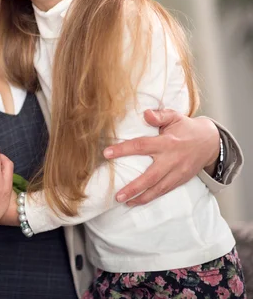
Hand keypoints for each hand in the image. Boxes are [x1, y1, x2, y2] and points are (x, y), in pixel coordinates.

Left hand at [103, 109, 219, 205]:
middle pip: (150, 177)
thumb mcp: (175, 116)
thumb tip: (145, 114)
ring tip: (124, 202)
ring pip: (158, 189)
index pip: (142, 146)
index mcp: (167, 143)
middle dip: (133, 187)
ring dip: (141, 198)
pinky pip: (164, 192)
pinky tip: (137, 202)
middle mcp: (172, 160)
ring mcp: (178, 173)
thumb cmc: (186, 128)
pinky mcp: (181, 180)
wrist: (210, 142)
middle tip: (117, 195)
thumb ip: (160, 116)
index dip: (123, 150)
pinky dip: (151, 198)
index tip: (106, 153)